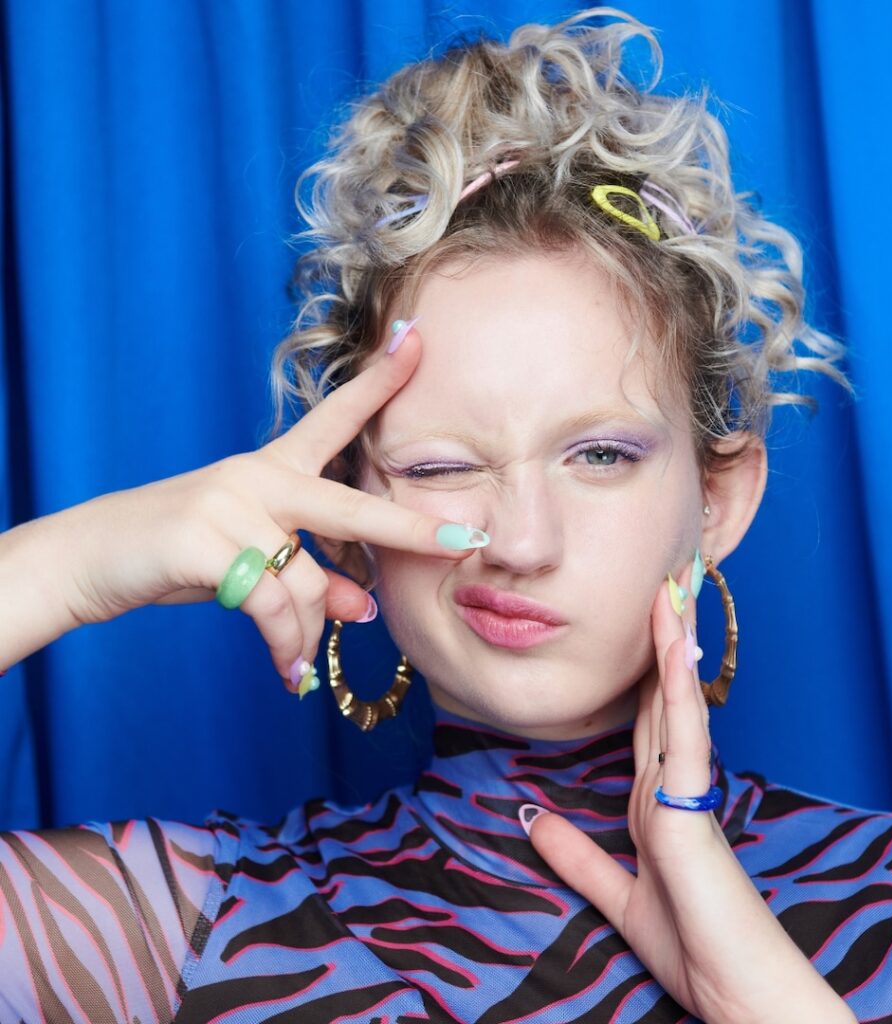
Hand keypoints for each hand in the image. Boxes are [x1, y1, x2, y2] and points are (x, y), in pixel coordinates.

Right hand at [1, 329, 484, 684]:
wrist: (88, 558)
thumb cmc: (180, 554)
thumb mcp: (253, 560)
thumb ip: (310, 573)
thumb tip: (362, 605)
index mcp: (273, 468)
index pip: (334, 418)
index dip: (378, 381)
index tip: (418, 341)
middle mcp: (257, 476)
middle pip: (349, 508)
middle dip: (409, 530)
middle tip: (463, 544)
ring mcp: (229, 503)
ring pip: (306, 581)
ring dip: (310, 632)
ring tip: (299, 661)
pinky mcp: (202, 539)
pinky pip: (269, 604)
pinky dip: (284, 643)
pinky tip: (287, 671)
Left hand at [527, 564, 854, 1023]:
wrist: (737, 993)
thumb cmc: (694, 948)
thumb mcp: (614, 895)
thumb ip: (576, 856)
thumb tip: (532, 820)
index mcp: (655, 800)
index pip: (646, 718)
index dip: (644, 670)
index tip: (644, 623)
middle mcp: (672, 784)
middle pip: (663, 696)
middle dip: (664, 637)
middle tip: (667, 578)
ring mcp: (685, 791)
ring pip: (676, 702)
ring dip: (672, 643)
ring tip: (672, 586)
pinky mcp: (691, 808)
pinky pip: (684, 738)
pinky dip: (679, 691)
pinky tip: (674, 650)